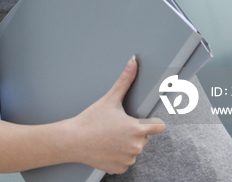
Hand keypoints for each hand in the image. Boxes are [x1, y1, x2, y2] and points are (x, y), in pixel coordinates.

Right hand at [71, 56, 164, 173]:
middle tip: (118, 124)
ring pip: (134, 149)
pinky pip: (125, 161)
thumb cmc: (90, 120)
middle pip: (144, 137)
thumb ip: (125, 79)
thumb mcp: (110, 98)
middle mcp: (135, 147)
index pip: (159, 127)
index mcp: (136, 129)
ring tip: (110, 135)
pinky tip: (108, 146)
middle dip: (135, 130)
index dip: (153, 122)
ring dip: (127, 143)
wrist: (72, 140)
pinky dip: (119, 155)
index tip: (147, 119)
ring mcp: (128, 160)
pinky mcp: (119, 168)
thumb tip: (133, 62)